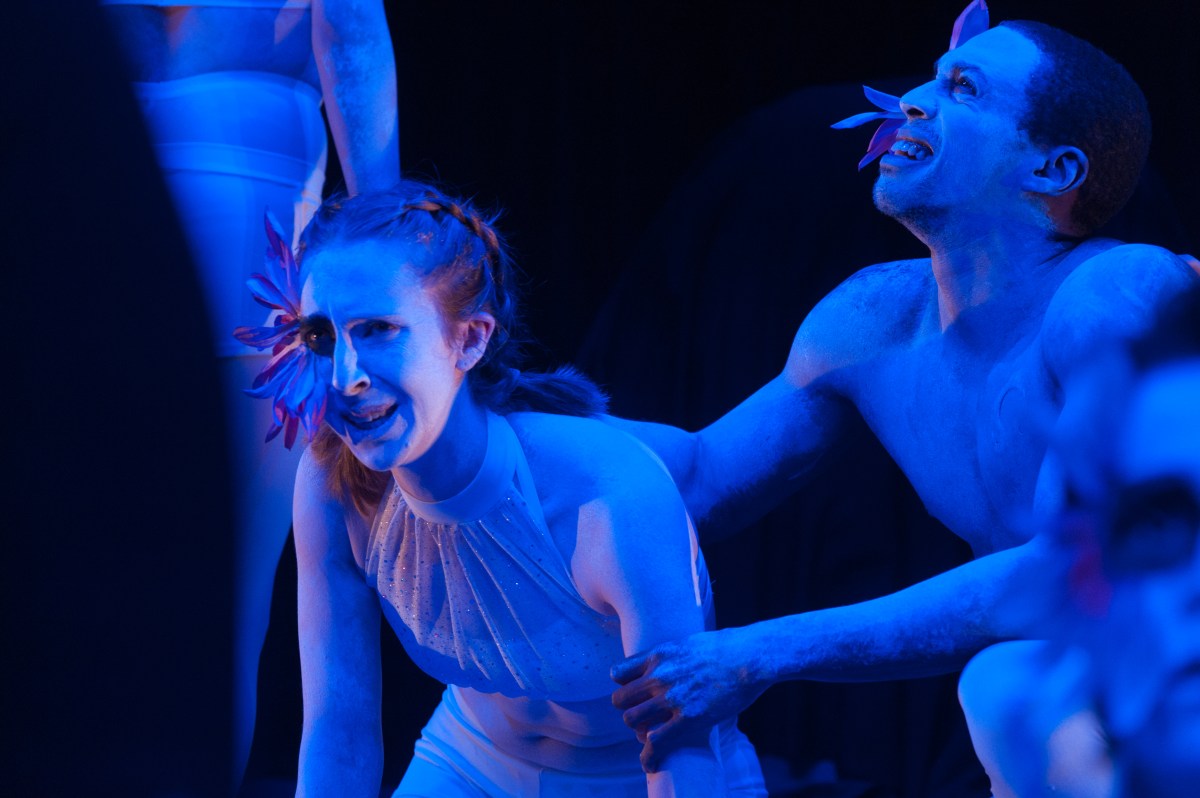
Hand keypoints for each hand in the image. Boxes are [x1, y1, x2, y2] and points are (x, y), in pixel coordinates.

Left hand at [610, 627, 767, 771]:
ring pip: (632, 720)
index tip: (634, 694)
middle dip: (629, 710)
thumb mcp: (688, 642)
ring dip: (638, 730)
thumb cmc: (726, 648)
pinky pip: (656, 742)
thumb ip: (671, 656)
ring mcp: (672, 697)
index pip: (618, 674)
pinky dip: (649, 756)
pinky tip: (650, 763)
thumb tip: (670, 664)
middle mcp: (659, 675)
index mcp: (658, 655)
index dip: (623, 686)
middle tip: (643, 716)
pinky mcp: (689, 718)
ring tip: (649, 736)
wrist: (750, 657)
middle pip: (621, 700)